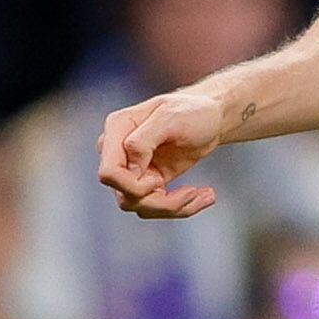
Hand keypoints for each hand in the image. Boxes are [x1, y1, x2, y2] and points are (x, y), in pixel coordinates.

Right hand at [98, 85, 232, 218]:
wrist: (210, 118)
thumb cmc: (191, 111)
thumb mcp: (170, 118)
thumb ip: (143, 140)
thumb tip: (130, 169)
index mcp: (117, 129)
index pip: (109, 173)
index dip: (133, 184)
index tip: (160, 179)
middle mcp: (119, 151)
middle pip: (124, 195)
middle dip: (160, 202)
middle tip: (192, 192)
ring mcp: (131, 169)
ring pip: (139, 206)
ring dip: (174, 207)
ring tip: (206, 195)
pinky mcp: (147, 182)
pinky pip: (154, 207)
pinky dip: (182, 207)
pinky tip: (204, 195)